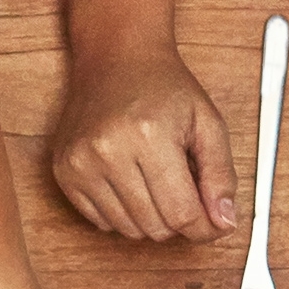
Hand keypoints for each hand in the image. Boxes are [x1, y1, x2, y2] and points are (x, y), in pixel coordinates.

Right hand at [49, 41, 233, 241]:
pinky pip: (101, 222)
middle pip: (154, 226)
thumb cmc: (164, 87)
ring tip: (156, 183)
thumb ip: (221, 174)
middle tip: (184, 194)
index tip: (212, 224)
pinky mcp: (64, 173)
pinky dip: (123, 214)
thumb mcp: (207, 122)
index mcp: (150, 135)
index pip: (181, 213)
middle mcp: (109, 151)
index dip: (203, 227)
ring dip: (150, 218)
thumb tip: (224, 223)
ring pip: (128, 230)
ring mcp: (81, 164)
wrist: (117, 58)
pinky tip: (130, 183)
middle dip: (177, 220)